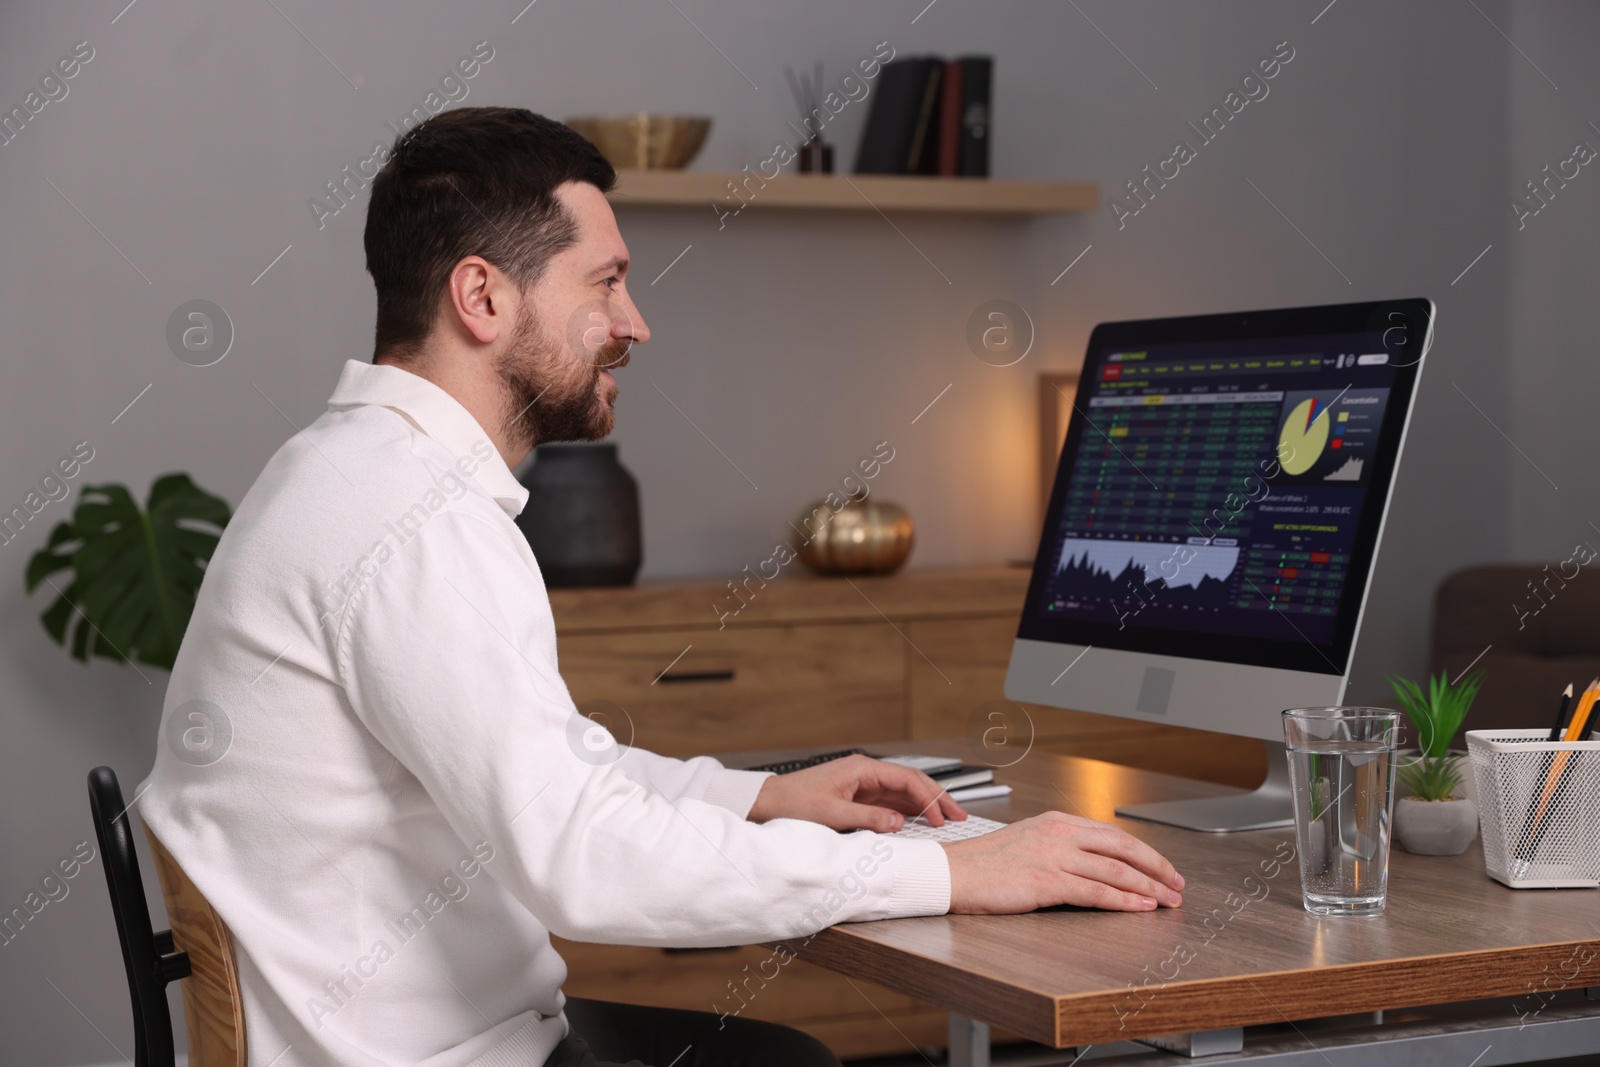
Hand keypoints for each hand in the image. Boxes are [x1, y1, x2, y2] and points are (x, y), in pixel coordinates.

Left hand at [747, 754, 965, 831]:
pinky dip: (909, 811)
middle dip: (936, 798)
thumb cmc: (793, 803)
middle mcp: (865, 773)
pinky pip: (890, 802)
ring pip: (903, 792)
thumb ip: (867, 819)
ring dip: (926, 805)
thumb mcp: (830, 814)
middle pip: (910, 782)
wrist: (768, 803)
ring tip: (948, 820)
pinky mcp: (858, 797)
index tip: (943, 817)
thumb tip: (900, 823)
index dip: (929, 798)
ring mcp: (863, 785)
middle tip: (959, 815)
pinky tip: (922, 821)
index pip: (906, 779)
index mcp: (861, 769)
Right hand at [943, 811, 1183, 912]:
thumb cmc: (984, 864)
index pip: (1112, 834)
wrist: (951, 873)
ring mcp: (1052, 856)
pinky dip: (1123, 900)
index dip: (1144, 852)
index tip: (1163, 868)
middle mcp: (1058, 833)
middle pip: (1122, 847)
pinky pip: (1095, 892)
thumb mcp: (1026, 843)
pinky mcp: (1045, 881)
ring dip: (1148, 887)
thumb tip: (1093, 864)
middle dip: (1156, 867)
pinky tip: (1140, 908)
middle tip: (1177, 884)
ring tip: (1168, 901)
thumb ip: (1059, 847)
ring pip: (1114, 870)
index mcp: (1055, 821)